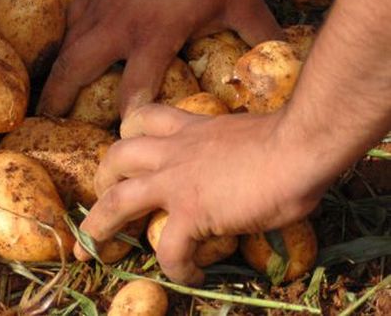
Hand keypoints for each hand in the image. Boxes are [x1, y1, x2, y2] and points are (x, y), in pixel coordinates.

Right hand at [39, 0, 280, 116]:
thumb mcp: (243, 2)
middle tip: (47, 122)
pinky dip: (65, 34)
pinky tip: (66, 43)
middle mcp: (121, 23)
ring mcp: (105, 2)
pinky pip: (72, 15)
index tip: (120, 140)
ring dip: (54, 69)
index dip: (126, 118)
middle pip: (76, 68)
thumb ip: (262, 37)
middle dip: (58, 98)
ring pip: (67, 42)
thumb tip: (286, 61)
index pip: (133, 89)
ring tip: (45, 92)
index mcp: (155, 34)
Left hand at [74, 105, 324, 284]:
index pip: (145, 118)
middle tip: (102, 194)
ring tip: (93, 245)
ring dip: (99, 224)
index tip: (127, 145)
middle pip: (116, 156)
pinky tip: (190, 274)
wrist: (297, 147)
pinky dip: (174, 266)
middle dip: (101, 176)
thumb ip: (228, 146)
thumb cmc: (286, 138)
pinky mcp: (191, 213)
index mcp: (189, 129)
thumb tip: (243, 163)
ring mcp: (176, 183)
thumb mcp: (243, 134)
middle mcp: (173, 152)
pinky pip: (169, 249)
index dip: (129, 131)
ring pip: (117, 200)